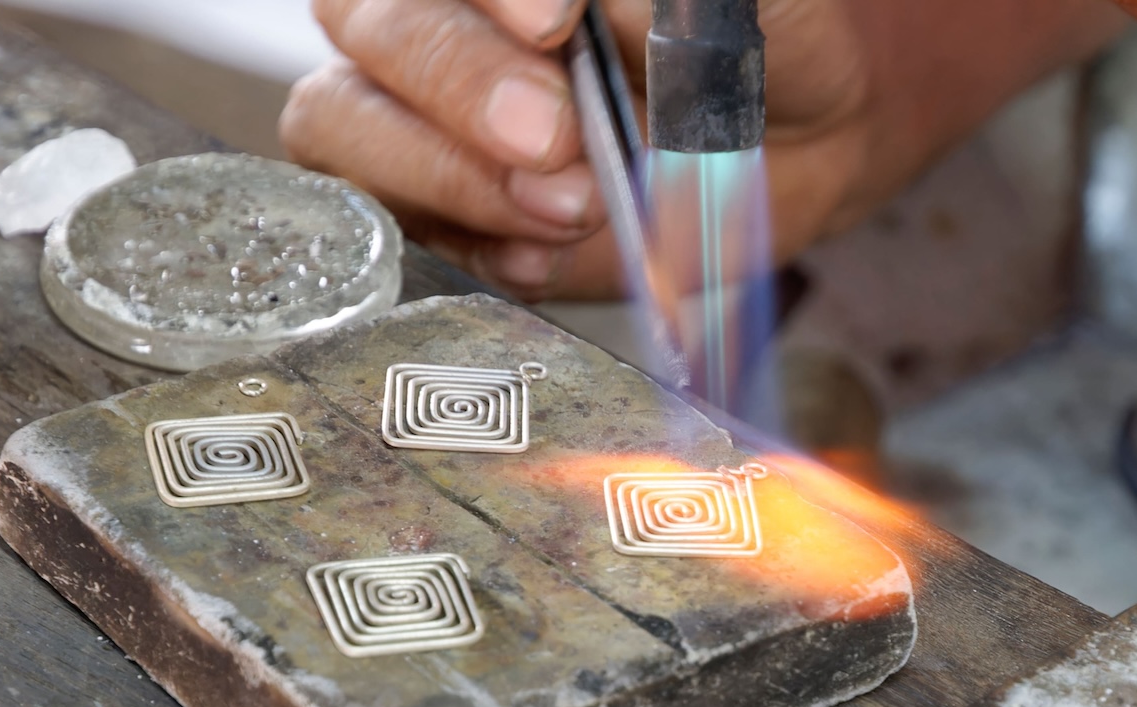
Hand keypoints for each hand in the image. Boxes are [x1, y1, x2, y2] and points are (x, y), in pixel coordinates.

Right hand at [283, 0, 875, 299]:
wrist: (793, 143)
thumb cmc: (758, 43)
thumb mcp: (731, 2)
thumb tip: (587, 1)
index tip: (555, 22)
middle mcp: (433, 16)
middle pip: (370, 26)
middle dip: (459, 85)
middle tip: (553, 140)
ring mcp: (415, 116)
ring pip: (342, 125)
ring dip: (449, 175)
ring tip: (566, 205)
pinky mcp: (436, 212)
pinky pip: (397, 229)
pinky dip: (467, 245)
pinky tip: (543, 251)